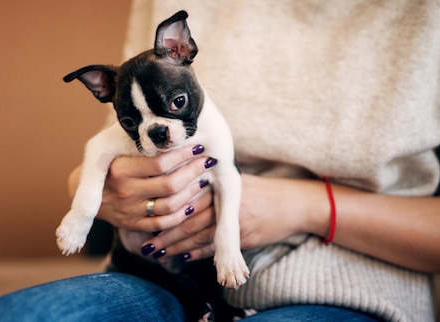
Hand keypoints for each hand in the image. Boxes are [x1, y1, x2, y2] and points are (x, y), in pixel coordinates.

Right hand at [96, 144, 216, 232]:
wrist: (87, 191)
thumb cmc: (109, 163)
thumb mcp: (116, 148)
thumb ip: (141, 142)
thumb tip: (175, 129)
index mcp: (120, 169)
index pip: (159, 163)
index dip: (183, 154)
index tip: (199, 146)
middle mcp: (124, 191)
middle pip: (169, 185)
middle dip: (193, 172)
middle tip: (208, 162)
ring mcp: (129, 210)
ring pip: (169, 206)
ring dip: (192, 194)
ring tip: (204, 181)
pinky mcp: (132, 224)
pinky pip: (162, 224)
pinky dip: (180, 216)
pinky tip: (192, 205)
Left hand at [141, 174, 330, 262]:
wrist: (293, 202)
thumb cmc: (260, 192)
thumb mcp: (234, 183)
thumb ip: (209, 188)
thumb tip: (179, 196)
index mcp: (219, 183)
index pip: (185, 196)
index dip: (164, 208)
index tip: (147, 217)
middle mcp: (225, 199)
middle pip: (186, 217)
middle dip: (164, 232)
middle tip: (146, 242)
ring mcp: (234, 218)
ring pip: (197, 234)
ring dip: (175, 246)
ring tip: (157, 252)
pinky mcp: (244, 235)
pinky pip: (215, 247)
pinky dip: (197, 253)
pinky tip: (182, 257)